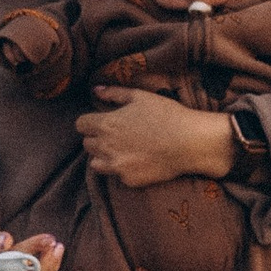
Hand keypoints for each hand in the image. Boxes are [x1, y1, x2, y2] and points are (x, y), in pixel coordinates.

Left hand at [74, 89, 239, 187]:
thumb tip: (95, 90)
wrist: (189, 142)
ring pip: (95, 163)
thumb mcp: (139, 96)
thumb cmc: (166, 114)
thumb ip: (113, 93)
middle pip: (87, 144)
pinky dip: (123, 168)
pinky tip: (138, 160)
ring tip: (122, 149)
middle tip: (116, 134)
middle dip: (97, 138)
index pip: (80, 125)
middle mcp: (106, 147)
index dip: (90, 121)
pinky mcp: (128, 180)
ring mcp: (116, 166)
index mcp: (106, 124)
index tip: (101, 121)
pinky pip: (116, 175)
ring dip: (104, 156)